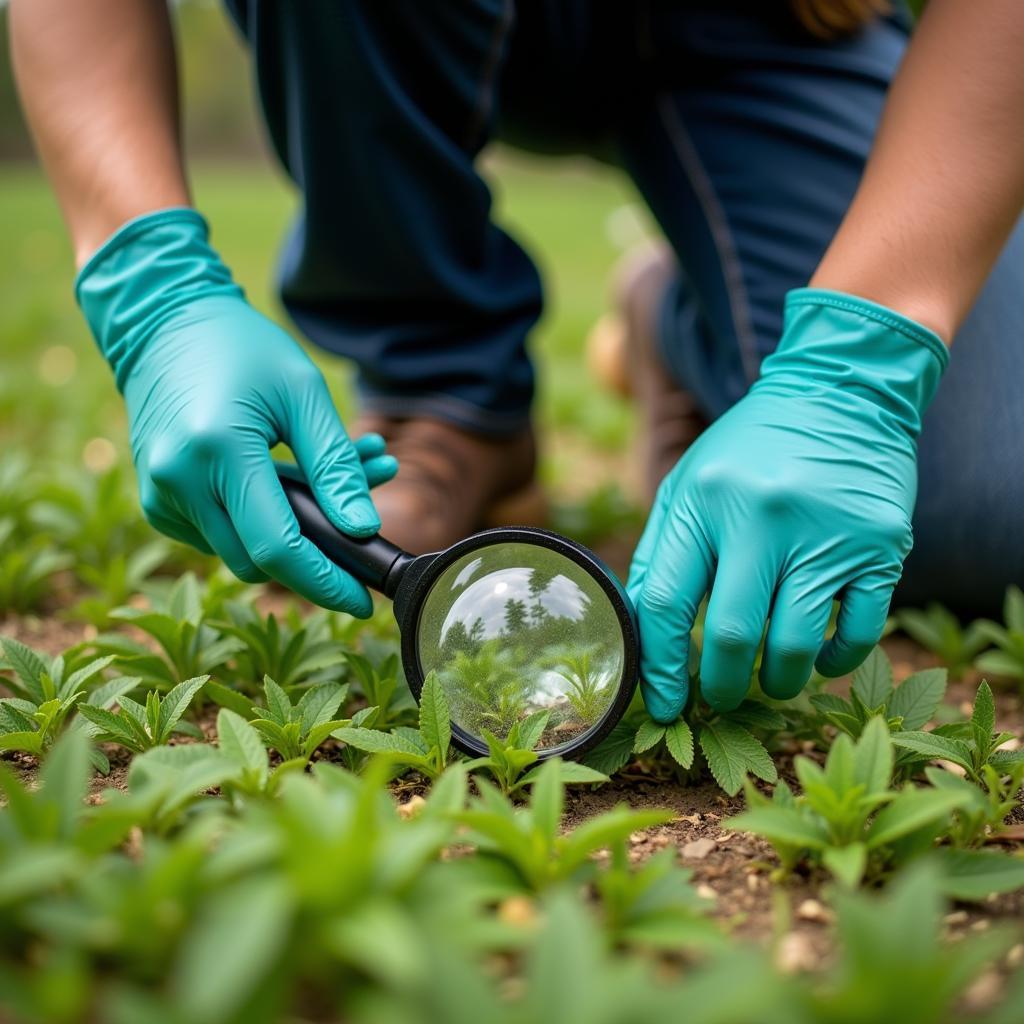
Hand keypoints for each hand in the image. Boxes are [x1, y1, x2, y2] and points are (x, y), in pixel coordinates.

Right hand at [77, 208, 396, 614]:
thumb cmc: (243, 350)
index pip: (277, 547)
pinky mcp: (159, 501)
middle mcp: (179, 484)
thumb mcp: (303, 394)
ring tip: (344, 469)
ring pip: (243, 550)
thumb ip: (335, 467)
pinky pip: (222, 532)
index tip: (363, 602)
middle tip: (365, 505)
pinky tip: (290, 473)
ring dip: (295, 527)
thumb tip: (363, 530)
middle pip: (259, 562)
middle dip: (318, 548)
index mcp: (216, 452)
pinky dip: (262, 516)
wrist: (164, 324)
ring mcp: (161, 497)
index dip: (324, 582)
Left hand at [627, 289, 946, 720]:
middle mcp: (764, 516)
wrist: (840, 394)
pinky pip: (857, 632)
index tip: (662, 704)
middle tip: (721, 699)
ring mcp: (827, 531)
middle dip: (723, 687)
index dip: (660, 667)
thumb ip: (662, 554)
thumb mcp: (688, 485)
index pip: (665, 603)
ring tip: (771, 681)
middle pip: (735, 636)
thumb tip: (644, 636)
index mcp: (705, 501)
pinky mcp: (881, 545)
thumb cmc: (749, 452)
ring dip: (780, 681)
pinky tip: (819, 657)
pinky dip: (834, 660)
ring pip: (797, 645)